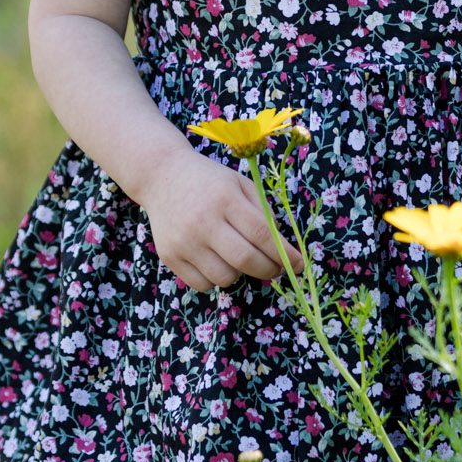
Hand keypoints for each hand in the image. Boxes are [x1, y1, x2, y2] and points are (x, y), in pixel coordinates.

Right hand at [141, 148, 306, 291]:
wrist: (162, 177)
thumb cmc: (210, 182)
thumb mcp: (240, 184)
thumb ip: (262, 213)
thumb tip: (282, 248)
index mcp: (226, 199)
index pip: (262, 235)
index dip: (285, 254)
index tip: (299, 265)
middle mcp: (203, 222)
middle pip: (246, 260)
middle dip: (269, 270)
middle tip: (276, 269)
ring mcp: (184, 241)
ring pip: (225, 277)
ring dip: (240, 273)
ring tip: (237, 257)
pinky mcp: (169, 256)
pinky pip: (203, 285)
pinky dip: (216, 279)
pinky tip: (216, 261)